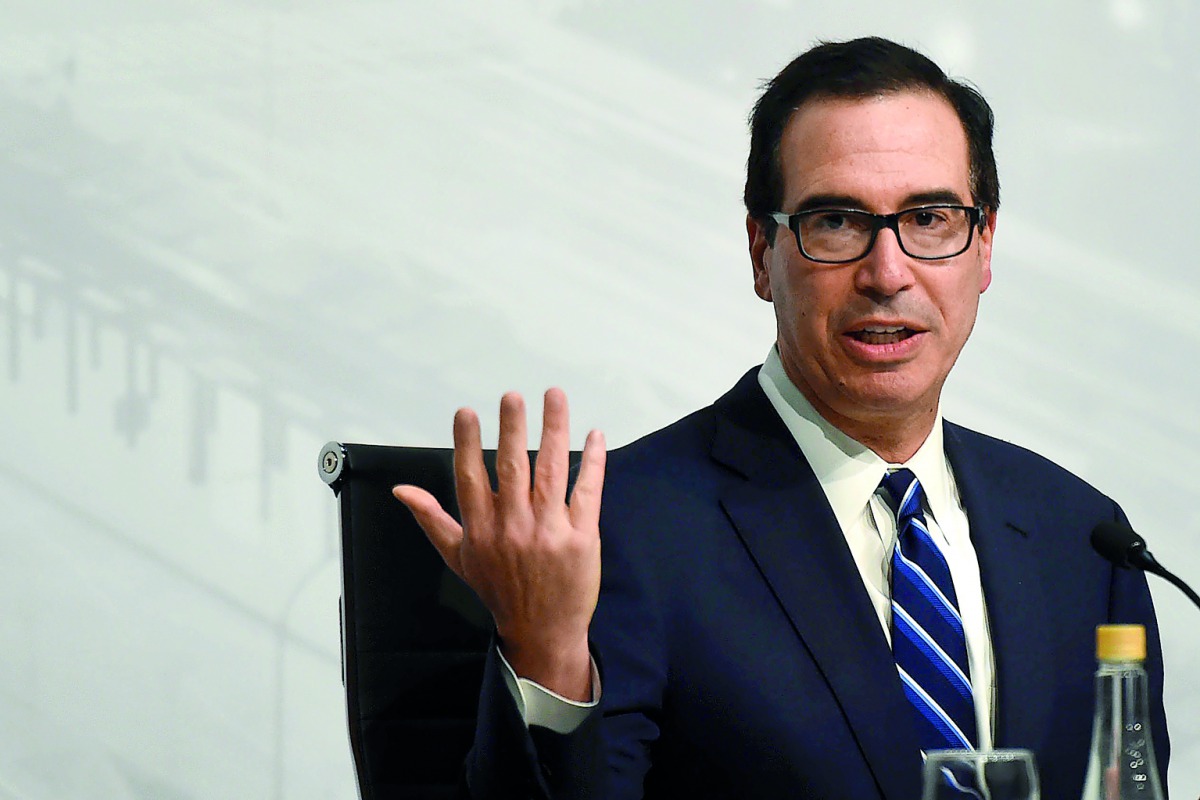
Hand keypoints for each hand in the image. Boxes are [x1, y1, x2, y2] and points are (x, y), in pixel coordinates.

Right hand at [393, 388, 605, 700]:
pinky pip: (587, 491)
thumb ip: (432, 518)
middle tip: (512, 396)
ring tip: (554, 397)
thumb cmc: (499, 591)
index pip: (470, 477)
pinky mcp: (581, 537)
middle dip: (512, 428)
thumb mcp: (458, 557)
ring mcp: (549, 531)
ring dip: (554, 430)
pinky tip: (593, 435)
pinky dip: (592, 461)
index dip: (467, 443)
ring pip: (551, 471)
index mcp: (481, 530)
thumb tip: (401, 490)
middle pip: (513, 467)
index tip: (467, 412)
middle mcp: (513, 527)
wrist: (542, 632)